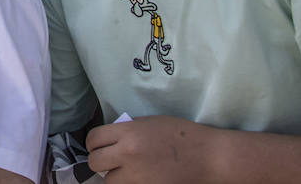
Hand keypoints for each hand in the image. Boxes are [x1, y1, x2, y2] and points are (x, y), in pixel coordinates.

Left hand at [86, 115, 220, 183]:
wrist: (207, 157)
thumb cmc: (181, 135)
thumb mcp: (149, 123)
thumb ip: (127, 130)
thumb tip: (110, 139)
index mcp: (128, 133)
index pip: (93, 139)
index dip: (93, 143)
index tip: (98, 145)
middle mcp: (128, 154)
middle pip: (95, 162)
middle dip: (98, 161)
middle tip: (107, 160)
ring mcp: (138, 176)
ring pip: (109, 181)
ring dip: (113, 176)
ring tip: (124, 171)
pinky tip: (136, 178)